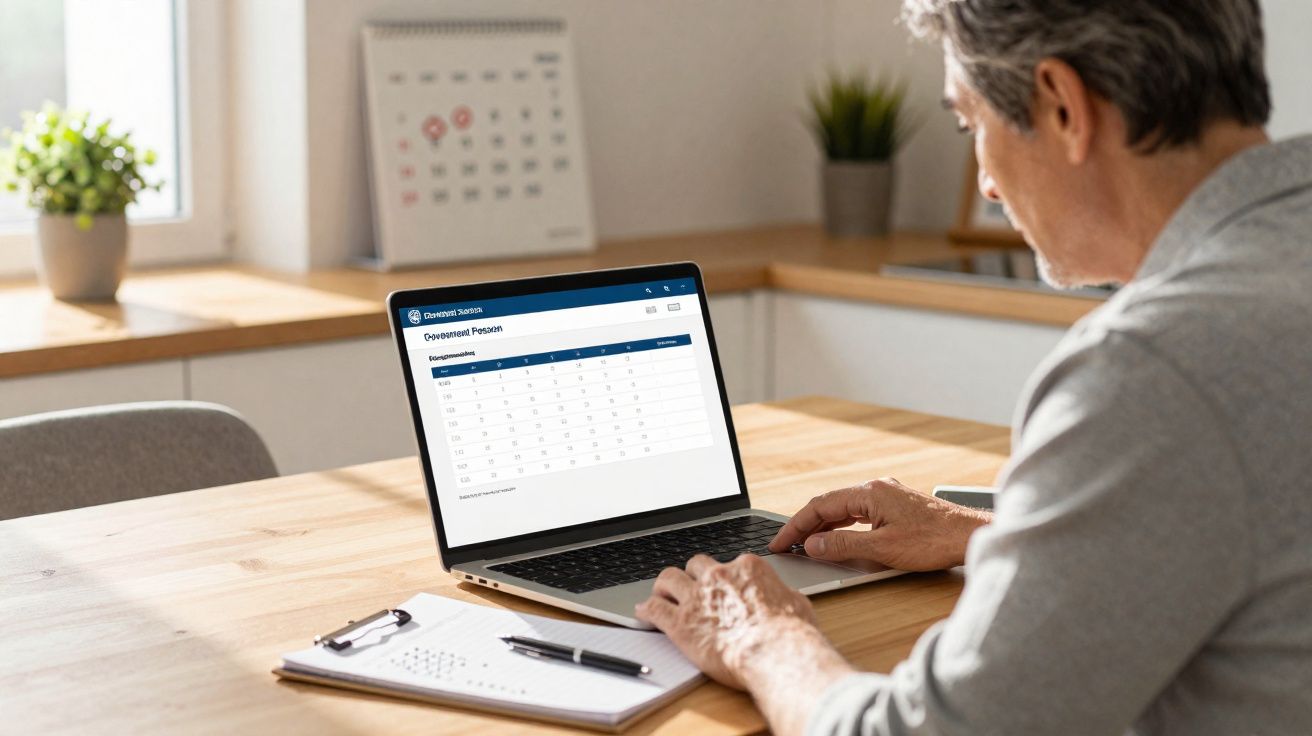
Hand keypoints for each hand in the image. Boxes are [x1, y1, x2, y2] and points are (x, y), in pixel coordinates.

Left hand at [635, 553, 818, 687]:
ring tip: (661, 594)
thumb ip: (783, 596)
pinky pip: (654, 609)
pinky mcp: (680, 622)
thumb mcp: (797, 604)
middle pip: (696, 565)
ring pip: (669, 578)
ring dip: (664, 586)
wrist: (774, 653)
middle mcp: (718, 576)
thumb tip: (785, 598)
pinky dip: (646, 609)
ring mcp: (697, 597)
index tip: (722, 586)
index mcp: (746, 568)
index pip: (729, 563)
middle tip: (689, 586)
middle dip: (692, 576)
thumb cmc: (790, 634)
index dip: (724, 577)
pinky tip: (643, 612)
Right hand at [768, 477, 991, 570]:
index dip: (796, 525)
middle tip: (786, 545)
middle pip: (829, 505)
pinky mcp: (895, 506)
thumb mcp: (882, 549)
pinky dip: (841, 526)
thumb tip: (812, 545)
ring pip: (844, 509)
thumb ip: (843, 546)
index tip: (780, 542)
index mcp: (869, 492)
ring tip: (805, 545)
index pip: (820, 506)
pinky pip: (858, 513)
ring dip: (823, 526)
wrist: (969, 536)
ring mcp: (886, 496)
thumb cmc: (933, 541)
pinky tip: (836, 539)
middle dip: (805, 525)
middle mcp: (876, 488)